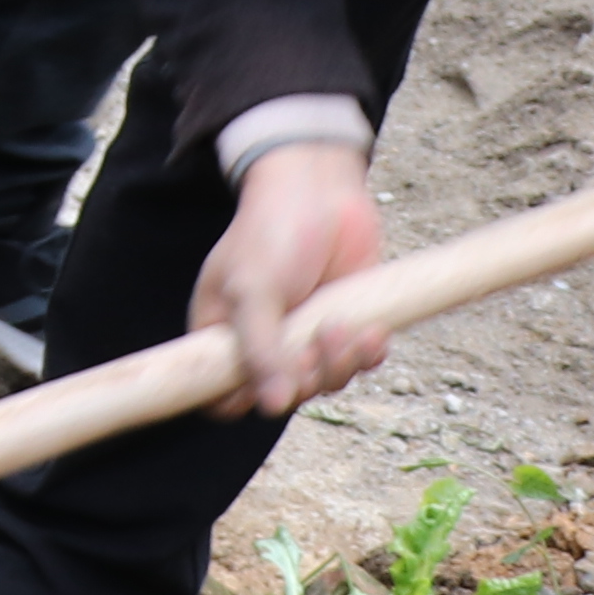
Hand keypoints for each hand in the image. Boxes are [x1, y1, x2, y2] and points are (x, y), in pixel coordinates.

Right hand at [201, 138, 391, 415]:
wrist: (318, 187)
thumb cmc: (270, 231)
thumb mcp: (253, 290)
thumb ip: (260, 349)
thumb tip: (273, 407)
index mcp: (224, 336)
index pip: (220, 395)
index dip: (242, 401)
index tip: (267, 387)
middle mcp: (264, 343)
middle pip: (283, 397)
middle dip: (305, 378)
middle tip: (315, 341)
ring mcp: (307, 337)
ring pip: (324, 384)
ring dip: (340, 364)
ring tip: (344, 325)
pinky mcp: (346, 325)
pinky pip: (360, 363)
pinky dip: (368, 354)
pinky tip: (373, 329)